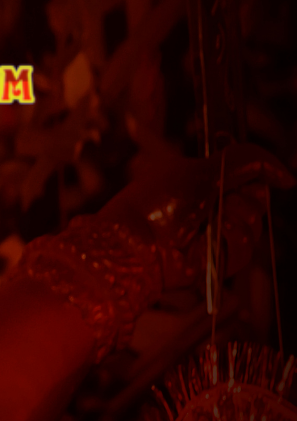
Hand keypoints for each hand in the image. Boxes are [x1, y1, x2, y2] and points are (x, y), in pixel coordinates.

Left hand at [97, 143, 293, 291]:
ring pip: (255, 225)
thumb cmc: (158, 200)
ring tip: (207, 220)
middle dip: (243, 198)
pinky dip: (230, 241)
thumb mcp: (201, 169)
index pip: (252, 174)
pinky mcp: (219, 258)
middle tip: (218, 199)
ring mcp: (218, 233)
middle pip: (259, 199)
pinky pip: (246, 249)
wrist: (139, 238)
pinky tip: (208, 238)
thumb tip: (286, 174)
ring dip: (234, 219)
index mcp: (208, 179)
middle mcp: (216, 205)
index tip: (273, 178)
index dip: (260, 175)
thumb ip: (245, 161)